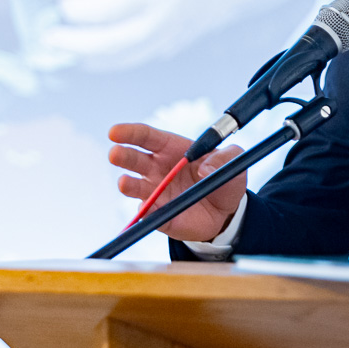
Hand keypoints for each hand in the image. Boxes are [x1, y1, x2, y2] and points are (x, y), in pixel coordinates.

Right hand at [108, 123, 246, 241]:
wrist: (227, 211)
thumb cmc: (224, 178)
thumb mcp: (233, 161)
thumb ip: (225, 157)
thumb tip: (206, 169)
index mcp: (171, 149)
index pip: (147, 137)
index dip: (130, 132)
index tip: (115, 132)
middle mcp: (158, 169)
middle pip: (134, 160)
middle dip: (122, 155)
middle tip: (115, 153)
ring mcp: (156, 193)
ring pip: (135, 187)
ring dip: (128, 184)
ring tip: (125, 183)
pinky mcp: (160, 215)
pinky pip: (149, 214)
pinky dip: (146, 212)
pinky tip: (145, 210)